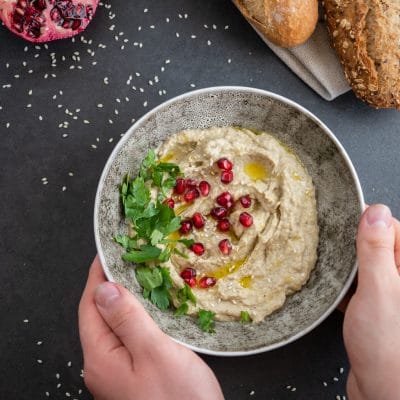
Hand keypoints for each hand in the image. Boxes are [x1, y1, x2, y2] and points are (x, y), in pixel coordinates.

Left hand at [78, 256, 223, 399]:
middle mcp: (102, 365)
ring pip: (115, 325)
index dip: (98, 275)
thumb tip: (104, 289)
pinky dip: (136, 316)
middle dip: (111, 284)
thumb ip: (128, 319)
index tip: (108, 251)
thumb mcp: (155, 352)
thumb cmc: (180, 398)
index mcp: (100, 358)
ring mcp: (117, 372)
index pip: (90, 305)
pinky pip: (128, 337)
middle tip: (129, 258)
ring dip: (126, 299)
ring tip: (141, 275)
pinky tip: (150, 307)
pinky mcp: (133, 374)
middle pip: (99, 314)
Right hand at [343, 204, 399, 399]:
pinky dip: (345, 285)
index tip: (340, 221)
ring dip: (346, 265)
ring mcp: (390, 295)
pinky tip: (332, 289)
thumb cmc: (388, 344)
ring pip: (365, 267)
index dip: (366, 222)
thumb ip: (377, 250)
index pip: (391, 228)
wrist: (385, 393)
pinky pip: (360, 287)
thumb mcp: (380, 289)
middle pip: (377, 246)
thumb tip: (374, 211)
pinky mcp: (378, 310)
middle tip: (329, 244)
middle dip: (352, 244)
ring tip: (326, 265)